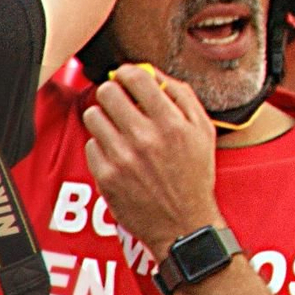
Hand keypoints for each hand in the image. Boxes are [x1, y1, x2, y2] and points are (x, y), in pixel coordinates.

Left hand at [82, 64, 222, 260]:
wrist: (183, 223)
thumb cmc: (195, 176)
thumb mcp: (204, 131)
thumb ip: (183, 97)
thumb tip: (157, 75)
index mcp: (172, 123)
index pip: (136, 78)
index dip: (128, 71)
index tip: (127, 75)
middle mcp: (144, 138)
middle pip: (108, 93)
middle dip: (113, 92)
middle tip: (119, 99)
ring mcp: (121, 158)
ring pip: (93, 116)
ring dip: (104, 116)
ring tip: (116, 125)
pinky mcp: (105, 176)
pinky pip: (90, 144)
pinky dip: (102, 144)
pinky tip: (117, 151)